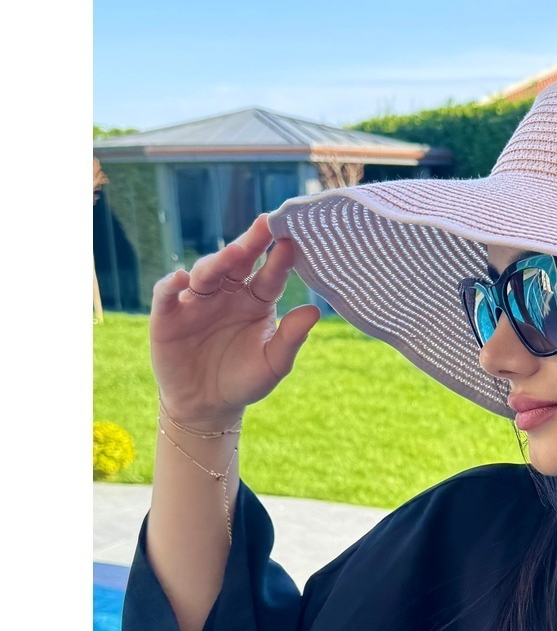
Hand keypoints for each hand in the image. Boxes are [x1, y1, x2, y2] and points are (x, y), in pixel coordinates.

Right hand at [150, 216, 320, 427]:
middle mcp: (227, 293)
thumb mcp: (273, 363)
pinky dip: (171, 285)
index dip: (280, 259)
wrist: (207, 406)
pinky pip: (167, 294)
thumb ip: (291, 338)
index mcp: (256, 299)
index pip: (271, 274)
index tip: (293, 242)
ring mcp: (197, 300)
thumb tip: (315, 311)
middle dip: (251, 242)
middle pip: (238, 262)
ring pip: (206, 272)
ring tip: (235, 253)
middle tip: (266, 224)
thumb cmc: (244, 380)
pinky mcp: (168, 314)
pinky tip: (182, 279)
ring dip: (218, 261)